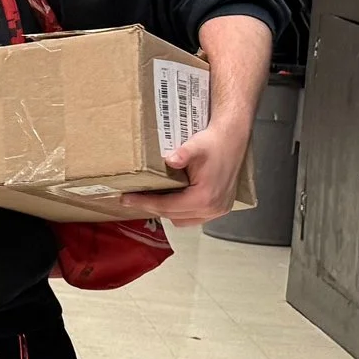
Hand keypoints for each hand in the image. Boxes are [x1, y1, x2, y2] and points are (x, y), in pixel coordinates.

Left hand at [121, 121, 250, 225]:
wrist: (232, 139)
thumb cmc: (212, 142)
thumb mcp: (196, 145)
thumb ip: (183, 154)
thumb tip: (171, 160)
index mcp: (205, 198)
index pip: (167, 206)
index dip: (144, 202)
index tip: (125, 198)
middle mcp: (213, 209)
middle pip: (173, 215)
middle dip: (151, 207)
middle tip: (132, 198)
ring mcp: (218, 211)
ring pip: (183, 220)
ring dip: (166, 211)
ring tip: (149, 199)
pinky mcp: (220, 208)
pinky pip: (194, 217)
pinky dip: (180, 211)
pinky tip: (170, 199)